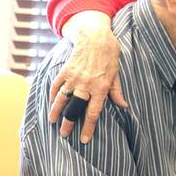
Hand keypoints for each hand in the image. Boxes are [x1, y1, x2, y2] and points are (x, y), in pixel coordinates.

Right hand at [48, 12, 125, 143]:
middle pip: (75, 108)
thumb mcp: (116, 74)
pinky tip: (51, 103)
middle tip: (64, 135)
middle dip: (69, 123)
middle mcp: (86, 84)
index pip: (93, 112)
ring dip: (56, 111)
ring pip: (62, 99)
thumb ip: (117, 92)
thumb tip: (124, 106)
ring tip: (52, 122)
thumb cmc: (109, 55)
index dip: (88, 127)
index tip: (84, 140)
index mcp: (100, 88)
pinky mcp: (65, 70)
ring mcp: (74, 77)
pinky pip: (56, 86)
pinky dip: (52, 95)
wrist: (95, 36)